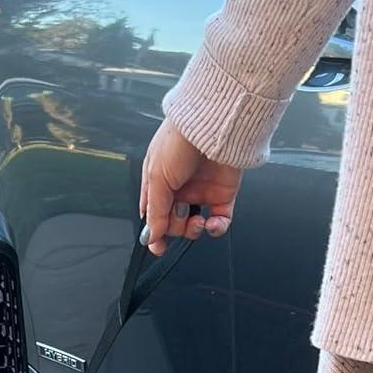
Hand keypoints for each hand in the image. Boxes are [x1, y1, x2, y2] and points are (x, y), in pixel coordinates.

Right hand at [139, 118, 241, 255]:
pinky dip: (217, 228)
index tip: (158, 246)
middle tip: (179, 215)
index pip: (154, 216)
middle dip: (175, 227)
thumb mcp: (157, 178)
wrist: (211, 126)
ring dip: (194, 231)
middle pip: (174, 224)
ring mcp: (201, 192)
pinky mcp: (222, 195)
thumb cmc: (178, 141)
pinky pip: (220, 222)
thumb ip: (155, 211)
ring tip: (197, 222)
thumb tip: (150, 237)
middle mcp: (179, 189)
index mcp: (158, 183)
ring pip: (195, 226)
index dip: (155, 233)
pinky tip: (213, 225)